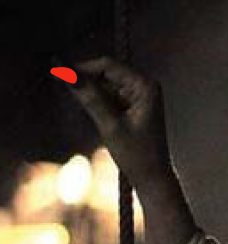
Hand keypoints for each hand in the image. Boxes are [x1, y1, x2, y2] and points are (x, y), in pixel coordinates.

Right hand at [66, 56, 175, 197]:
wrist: (152, 177)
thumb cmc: (137, 154)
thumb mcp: (110, 126)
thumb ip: (90, 99)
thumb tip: (69, 76)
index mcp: (145, 86)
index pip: (109, 66)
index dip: (83, 68)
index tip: (59, 74)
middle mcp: (145, 86)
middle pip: (107, 73)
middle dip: (86, 82)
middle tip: (64, 91)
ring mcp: (140, 96)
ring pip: (106, 85)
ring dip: (91, 94)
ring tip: (89, 116)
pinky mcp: (134, 106)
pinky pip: (110, 97)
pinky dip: (98, 103)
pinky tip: (93, 118)